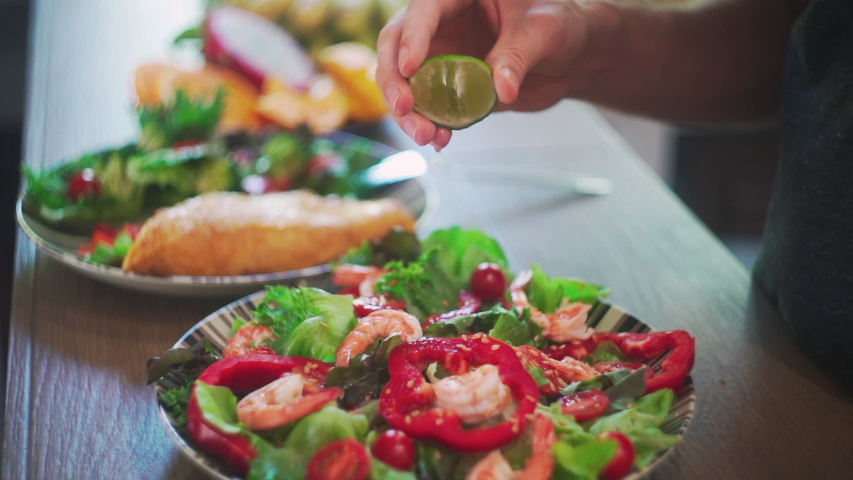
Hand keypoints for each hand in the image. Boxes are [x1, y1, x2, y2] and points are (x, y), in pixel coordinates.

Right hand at [376, 0, 593, 148]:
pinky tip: (440, 139)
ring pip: (406, 83)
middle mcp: (441, 24)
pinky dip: (430, 125)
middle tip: (406, 109)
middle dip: (395, 81)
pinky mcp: (449, 88)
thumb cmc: (560, 25)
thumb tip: (500, 89)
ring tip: (427, 135)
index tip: (411, 67)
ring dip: (409, 113)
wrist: (572, 56)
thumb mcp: (543, 32)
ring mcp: (442, 58)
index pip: (424, 9)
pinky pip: (429, 107)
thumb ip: (517, 56)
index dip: (412, 37)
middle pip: (397, 47)